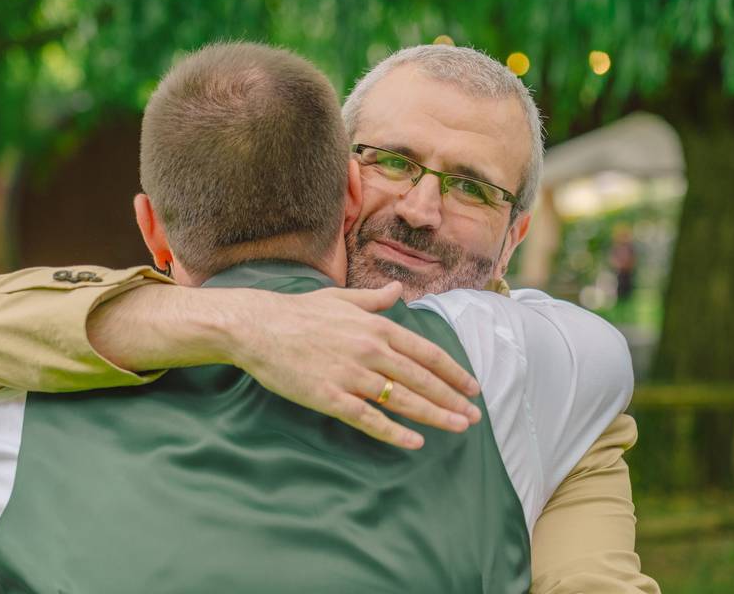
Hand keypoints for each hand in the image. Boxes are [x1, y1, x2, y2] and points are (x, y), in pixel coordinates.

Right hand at [233, 282, 481, 449]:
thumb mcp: (341, 298)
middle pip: (422, 379)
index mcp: (376, 326)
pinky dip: (394, 432)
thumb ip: (374, 299)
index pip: (426, 353)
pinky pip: (369, 419)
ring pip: (403, 400)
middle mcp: (371, 350)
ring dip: (435, 416)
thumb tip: (397, 290)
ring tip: (458, 427)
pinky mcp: (331, 397)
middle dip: (452, 398)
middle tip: (475, 416)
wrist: (258, 327)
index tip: (472, 386)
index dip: (453, 372)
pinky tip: (414, 442)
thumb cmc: (299, 312)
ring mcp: (352, 375)